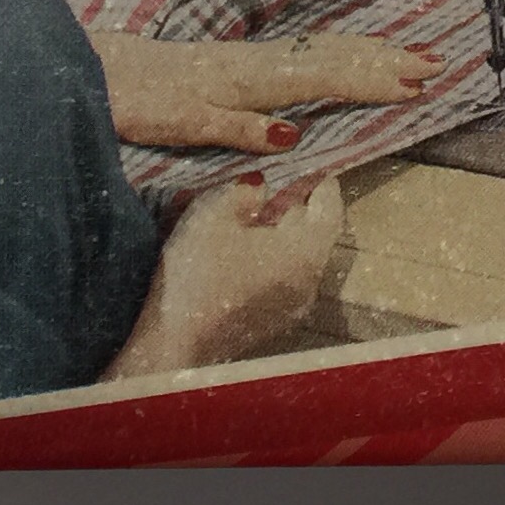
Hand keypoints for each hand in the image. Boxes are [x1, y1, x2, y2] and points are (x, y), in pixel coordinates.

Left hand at [90, 32, 439, 151]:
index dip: (373, 82)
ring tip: (409, 53)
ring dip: (369, 52)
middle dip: (386, 61)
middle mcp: (259, 62)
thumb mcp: (182, 124)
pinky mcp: (241, 60)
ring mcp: (252, 57)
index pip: (326, 79)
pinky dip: (337, 51)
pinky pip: (305, 52)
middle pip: (334, 57)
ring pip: (323, 50)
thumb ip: (237, 130)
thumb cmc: (138, 101)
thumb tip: (292, 137)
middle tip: (436, 64)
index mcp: (251, 80)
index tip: (417, 84)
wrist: (99, 69)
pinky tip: (347, 54)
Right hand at [109, 174, 344, 375]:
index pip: (331, 204)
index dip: (317, 177)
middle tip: (271, 181)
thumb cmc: (198, 273)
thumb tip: (264, 185)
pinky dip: (271, 258)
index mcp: (307, 251)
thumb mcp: (217, 211)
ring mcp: (293, 307)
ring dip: (282, 232)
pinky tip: (240, 249)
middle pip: (316, 230)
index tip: (301, 159)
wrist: (173, 345)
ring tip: (252, 214)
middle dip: (296, 203)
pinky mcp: (273, 322)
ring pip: (299, 256)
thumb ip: (248, 189)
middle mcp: (311, 282)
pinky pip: (283, 278)